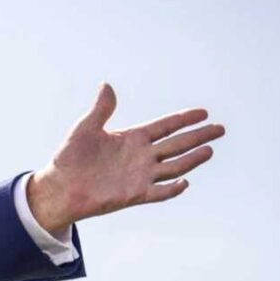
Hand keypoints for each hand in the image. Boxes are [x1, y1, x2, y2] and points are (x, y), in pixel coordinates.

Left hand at [26, 83, 225, 235]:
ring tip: (210, 149)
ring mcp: (140, 176)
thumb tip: (107, 86)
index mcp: (132, 138)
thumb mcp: (85, 129)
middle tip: (220, 129)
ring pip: (173, 167)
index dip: (183, 120)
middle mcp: (141, 156)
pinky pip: (158, 192)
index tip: (203, 112)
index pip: (164, 127)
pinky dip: (172, 189)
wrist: (59, 187)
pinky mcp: (134, 194)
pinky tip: (185, 182)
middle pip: (176, 145)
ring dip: (192, 159)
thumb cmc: (69, 157)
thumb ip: (101, 110)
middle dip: (198, 137)